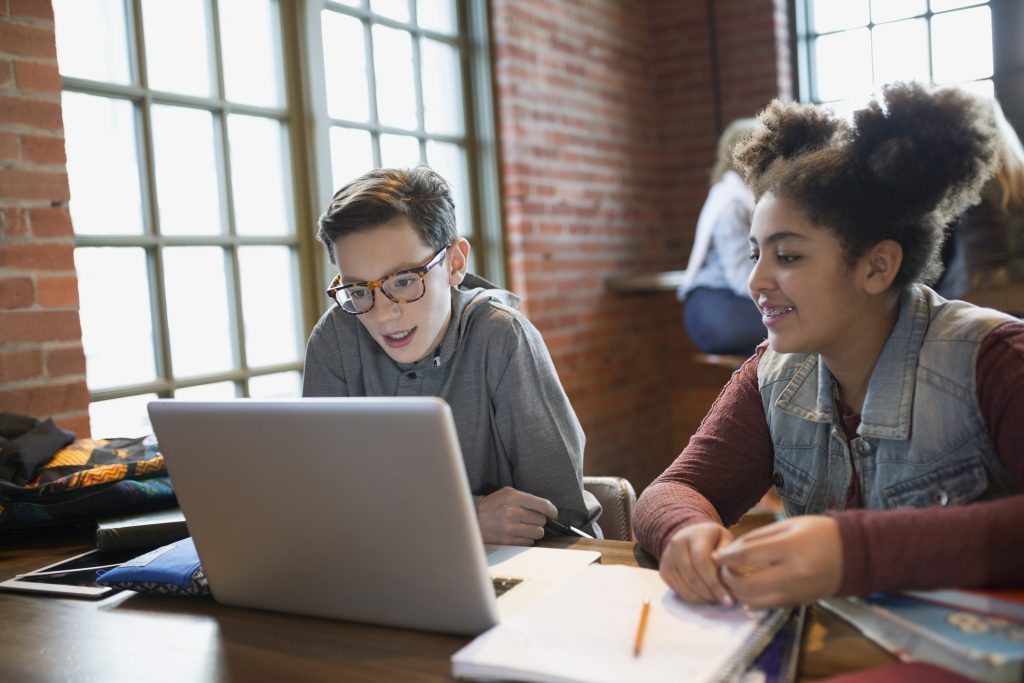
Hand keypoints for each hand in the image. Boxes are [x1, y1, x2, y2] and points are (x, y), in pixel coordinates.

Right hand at [477, 486, 557, 545]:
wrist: (472, 519)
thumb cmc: (491, 506)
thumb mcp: (506, 493)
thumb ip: (524, 497)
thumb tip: (544, 507)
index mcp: (513, 497)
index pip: (542, 504)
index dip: (551, 510)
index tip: (553, 514)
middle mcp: (512, 512)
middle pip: (541, 520)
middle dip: (538, 520)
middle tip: (529, 519)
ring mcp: (510, 528)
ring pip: (538, 532)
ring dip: (534, 531)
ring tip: (524, 527)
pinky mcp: (508, 541)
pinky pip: (528, 542)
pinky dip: (526, 539)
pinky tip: (517, 534)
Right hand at [659, 522, 736, 605]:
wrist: (690, 535)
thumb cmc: (713, 540)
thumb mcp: (725, 539)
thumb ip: (728, 555)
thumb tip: (732, 573)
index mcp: (695, 535)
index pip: (702, 562)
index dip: (715, 583)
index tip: (730, 599)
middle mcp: (677, 544)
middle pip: (692, 577)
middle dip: (711, 594)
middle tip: (726, 603)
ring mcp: (667, 558)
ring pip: (685, 587)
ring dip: (703, 599)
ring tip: (717, 600)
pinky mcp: (664, 570)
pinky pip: (679, 591)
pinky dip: (694, 598)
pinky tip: (705, 596)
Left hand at [714, 515, 841, 607]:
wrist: (852, 553)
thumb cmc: (818, 533)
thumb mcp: (787, 525)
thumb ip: (756, 539)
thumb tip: (727, 552)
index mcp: (791, 548)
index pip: (747, 556)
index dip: (726, 557)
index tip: (716, 555)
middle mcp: (794, 574)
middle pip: (746, 585)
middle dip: (727, 579)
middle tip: (723, 569)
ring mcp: (798, 592)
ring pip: (754, 601)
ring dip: (737, 592)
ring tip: (733, 578)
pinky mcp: (799, 603)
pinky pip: (767, 605)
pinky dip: (752, 598)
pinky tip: (748, 586)